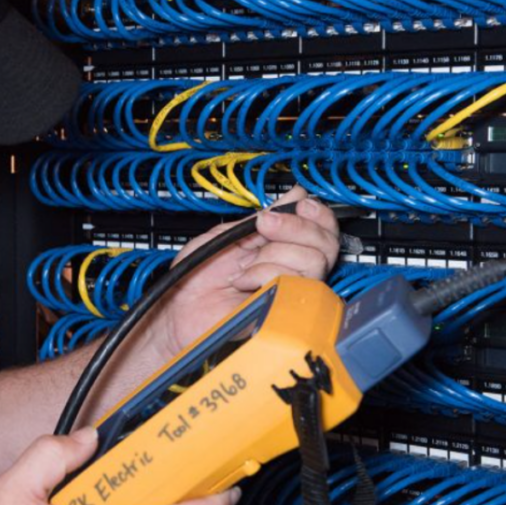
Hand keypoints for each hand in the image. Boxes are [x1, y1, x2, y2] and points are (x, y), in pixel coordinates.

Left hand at [152, 187, 340, 360]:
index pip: (322, 228)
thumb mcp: (229, 234)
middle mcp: (291, 270)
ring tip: (243, 267)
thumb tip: (295, 194)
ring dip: (270, 256)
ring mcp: (290, 291)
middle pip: (326, 243)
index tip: (297, 205)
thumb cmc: (196, 278)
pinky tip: (243, 282)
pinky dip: (262, 274)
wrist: (180, 307)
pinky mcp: (285, 310)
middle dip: (293, 227)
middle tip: (263, 227)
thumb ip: (264, 217)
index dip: (316, 213)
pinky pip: (292, 282)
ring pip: (312, 261)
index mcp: (281, 248)